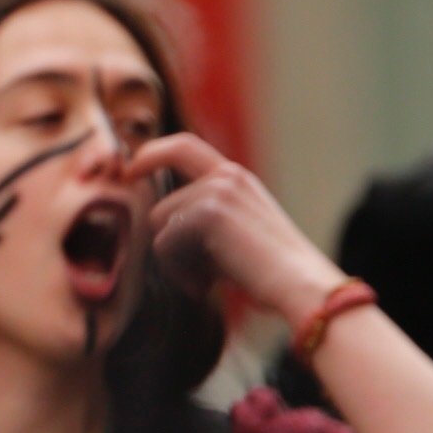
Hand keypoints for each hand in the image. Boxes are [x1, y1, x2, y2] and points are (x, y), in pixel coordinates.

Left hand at [123, 134, 344, 322]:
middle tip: (186, 270)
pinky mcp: (208, 213)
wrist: (301, 285)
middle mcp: (226, 176)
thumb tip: (163, 230)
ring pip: (161, 228)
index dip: (151, 153)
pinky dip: (182, 273)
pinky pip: (166, 246)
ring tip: (208, 282)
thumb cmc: (272, 273)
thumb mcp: (238, 234)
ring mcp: (217, 191)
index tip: (131, 169)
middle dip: (166, 241)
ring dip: (177, 263)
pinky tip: (207, 287)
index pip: (184, 145)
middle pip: (161, 207)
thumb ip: (205, 221)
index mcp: (236, 178)